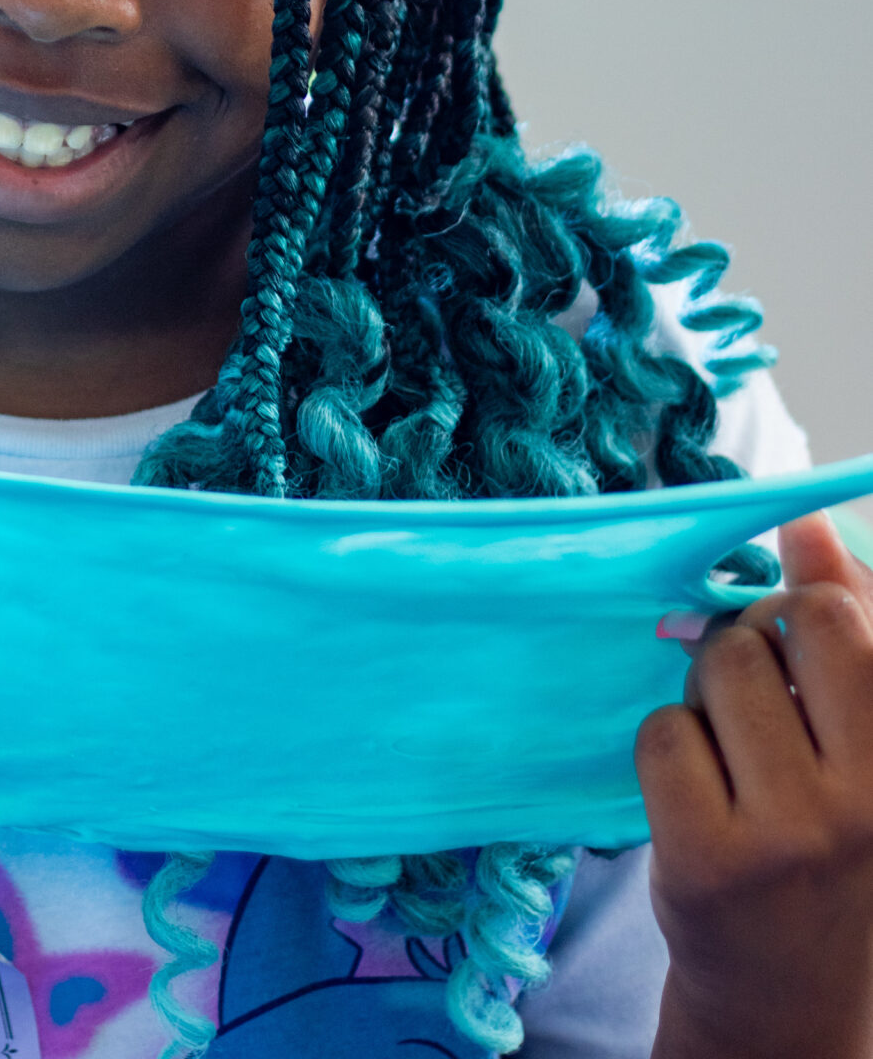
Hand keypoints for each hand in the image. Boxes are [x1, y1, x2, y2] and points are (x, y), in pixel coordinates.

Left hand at [639, 512, 872, 1058]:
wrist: (787, 994)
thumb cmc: (824, 838)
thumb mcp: (863, 745)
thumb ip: (851, 631)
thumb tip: (807, 521)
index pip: (857, 619)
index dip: (814, 596)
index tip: (797, 617)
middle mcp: (869, 800)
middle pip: (787, 623)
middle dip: (758, 634)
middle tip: (759, 692)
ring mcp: (790, 835)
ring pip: (718, 670)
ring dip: (706, 690)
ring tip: (729, 748)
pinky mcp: (709, 864)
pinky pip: (663, 733)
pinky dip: (667, 746)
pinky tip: (695, 795)